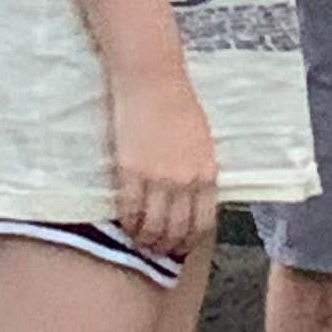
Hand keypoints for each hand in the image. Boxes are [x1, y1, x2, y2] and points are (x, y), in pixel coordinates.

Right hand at [105, 62, 220, 260]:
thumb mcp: (202, 140)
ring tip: (139, 243)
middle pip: (177, 230)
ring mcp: (157, 178)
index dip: (189, 241)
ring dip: (146, 240)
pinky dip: (128, 223)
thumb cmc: (178, 103)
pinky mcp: (130, 171)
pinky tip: (124, 225)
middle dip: (167, 247)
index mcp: (206, 173)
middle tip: (156, 251)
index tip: (180, 247)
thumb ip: (200, 170)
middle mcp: (185, 181)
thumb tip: (193, 196)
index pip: (202, 223)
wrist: (152, 79)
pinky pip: (130, 209)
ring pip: (153, 226)